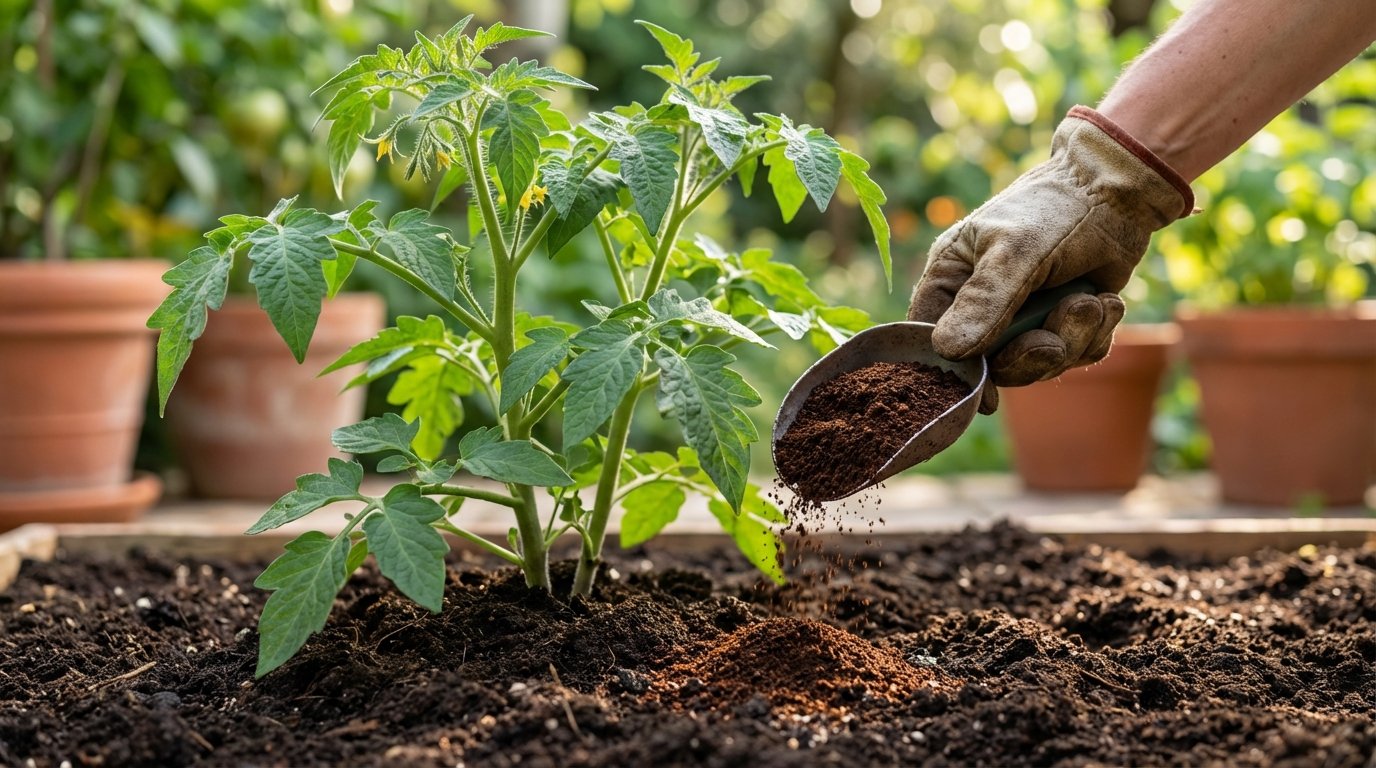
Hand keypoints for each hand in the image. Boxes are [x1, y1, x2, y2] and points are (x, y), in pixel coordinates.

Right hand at [908, 106, 1191, 412]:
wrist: (1119, 191)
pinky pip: (1074, 355)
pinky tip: (1105, 303)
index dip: (955, 369)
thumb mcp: (1017, 251)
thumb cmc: (1055, 208)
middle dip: (1031, 356)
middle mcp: (981, 302)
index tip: (986, 392)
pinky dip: (1095, 336)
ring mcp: (1023, 316)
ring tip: (1092, 303)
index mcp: (952, 277)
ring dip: (1072, 341)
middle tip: (1055, 338)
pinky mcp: (1062, 321)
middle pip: (990, 363)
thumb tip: (949, 351)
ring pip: (1038, 363)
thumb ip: (985, 301)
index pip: (932, 336)